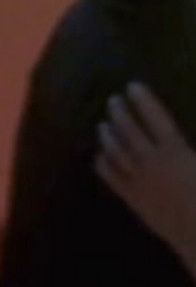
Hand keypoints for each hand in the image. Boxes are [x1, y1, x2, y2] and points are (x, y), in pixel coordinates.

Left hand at [96, 83, 195, 263]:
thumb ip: (191, 148)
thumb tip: (178, 137)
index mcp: (176, 152)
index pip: (155, 119)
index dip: (143, 101)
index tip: (133, 87)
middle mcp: (152, 164)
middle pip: (129, 133)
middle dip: (120, 114)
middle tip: (112, 101)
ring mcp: (138, 182)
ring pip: (116, 153)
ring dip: (108, 136)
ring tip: (102, 125)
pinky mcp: (133, 200)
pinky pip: (111, 178)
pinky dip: (103, 163)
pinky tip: (99, 156)